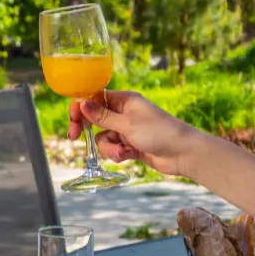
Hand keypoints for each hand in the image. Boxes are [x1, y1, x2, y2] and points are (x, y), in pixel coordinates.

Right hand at [71, 90, 199, 177]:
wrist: (182, 153)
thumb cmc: (159, 132)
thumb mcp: (127, 124)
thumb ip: (103, 116)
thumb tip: (82, 103)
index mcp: (124, 100)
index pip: (94, 99)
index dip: (81, 108)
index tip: (72, 120)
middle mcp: (124, 113)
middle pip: (95, 118)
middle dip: (87, 129)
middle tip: (74, 137)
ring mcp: (127, 130)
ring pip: (103, 137)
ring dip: (108, 147)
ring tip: (122, 152)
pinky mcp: (130, 145)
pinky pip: (113, 148)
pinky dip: (117, 153)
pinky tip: (128, 156)